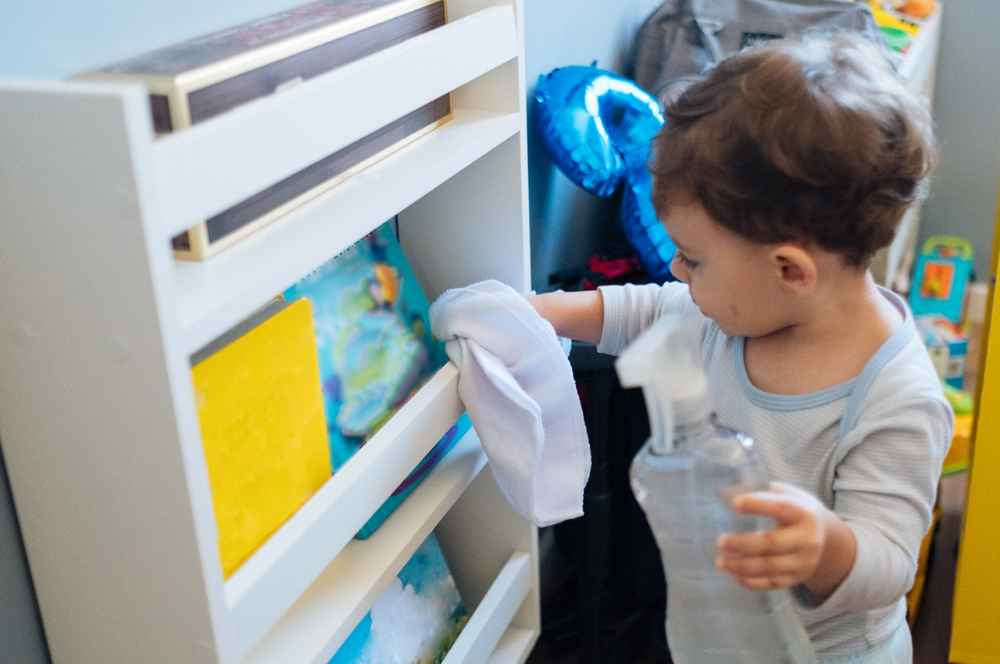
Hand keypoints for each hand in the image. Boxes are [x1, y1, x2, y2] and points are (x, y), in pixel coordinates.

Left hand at [715, 482, 849, 594]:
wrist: (825, 536)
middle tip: (720, 541)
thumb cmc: (795, 510)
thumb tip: (723, 491)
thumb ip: (759, 490)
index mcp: (803, 513)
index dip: (758, 505)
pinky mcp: (798, 578)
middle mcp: (807, 539)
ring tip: (720, 562)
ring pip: (770, 567)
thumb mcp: (786, 494)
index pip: (781, 507)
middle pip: (772, 543)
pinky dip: (751, 582)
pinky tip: (734, 575)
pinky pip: (773, 583)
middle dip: (743, 544)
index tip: (735, 503)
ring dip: (741, 566)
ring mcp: (803, 562)